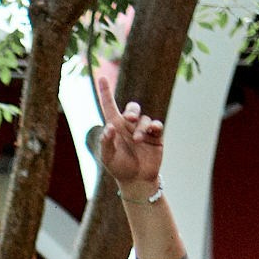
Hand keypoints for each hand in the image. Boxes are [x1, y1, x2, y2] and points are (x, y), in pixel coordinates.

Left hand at [94, 71, 163, 192]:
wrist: (137, 180)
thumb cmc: (120, 169)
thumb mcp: (108, 158)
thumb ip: (106, 143)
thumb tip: (109, 127)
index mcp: (115, 127)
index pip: (109, 106)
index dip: (106, 92)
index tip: (101, 77)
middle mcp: (129, 126)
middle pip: (132, 108)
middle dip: (132, 110)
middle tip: (129, 119)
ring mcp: (143, 130)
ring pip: (144, 119)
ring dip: (141, 128)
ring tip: (138, 141)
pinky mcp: (155, 136)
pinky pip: (156, 124)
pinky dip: (154, 126)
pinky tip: (151, 131)